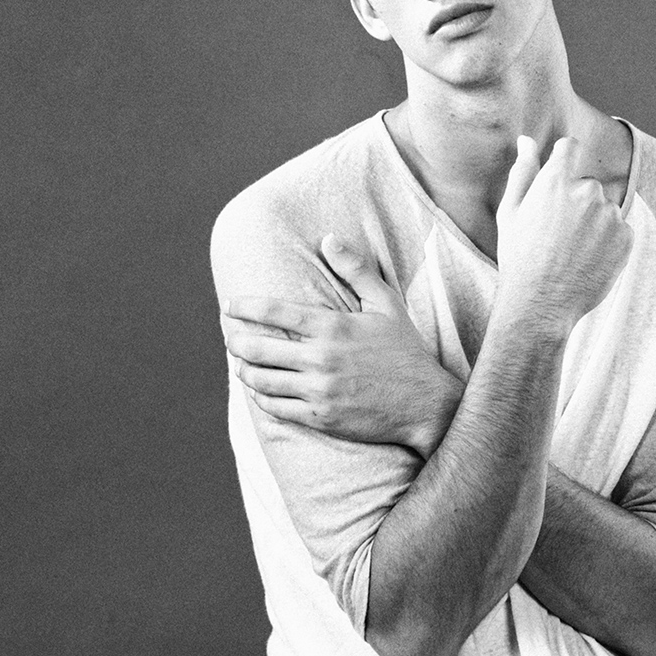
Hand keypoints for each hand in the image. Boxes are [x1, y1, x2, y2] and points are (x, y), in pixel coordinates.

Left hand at [222, 235, 461, 455]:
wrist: (424, 404)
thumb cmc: (405, 350)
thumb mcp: (387, 304)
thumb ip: (356, 269)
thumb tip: (329, 238)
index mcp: (334, 327)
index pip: (275, 312)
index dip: (246, 307)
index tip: (231, 305)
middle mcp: (321, 359)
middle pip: (257, 348)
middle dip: (236, 340)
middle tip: (231, 336)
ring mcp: (319, 391)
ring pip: (260, 380)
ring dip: (244, 370)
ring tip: (241, 362)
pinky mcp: (319, 417)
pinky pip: (275, 408)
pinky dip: (261, 397)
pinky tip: (261, 389)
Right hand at [495, 136, 633, 332]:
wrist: (541, 303)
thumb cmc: (519, 257)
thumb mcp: (511, 211)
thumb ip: (523, 171)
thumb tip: (527, 140)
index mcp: (555, 180)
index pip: (570, 147)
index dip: (564, 159)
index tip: (559, 180)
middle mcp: (587, 191)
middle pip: (587, 184)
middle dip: (577, 202)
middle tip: (558, 234)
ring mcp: (610, 215)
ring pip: (604, 209)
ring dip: (594, 223)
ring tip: (572, 251)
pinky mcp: (626, 237)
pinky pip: (619, 230)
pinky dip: (608, 242)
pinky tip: (588, 260)